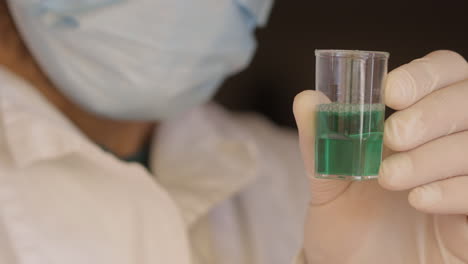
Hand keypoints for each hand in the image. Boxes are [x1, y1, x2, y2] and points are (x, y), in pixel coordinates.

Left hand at [294, 50, 467, 263]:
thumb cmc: (347, 222)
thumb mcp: (328, 182)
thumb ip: (320, 142)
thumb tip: (306, 99)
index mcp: (416, 121)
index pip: (443, 72)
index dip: (425, 75)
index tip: (390, 93)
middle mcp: (449, 140)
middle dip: (432, 113)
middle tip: (393, 136)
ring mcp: (467, 173)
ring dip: (434, 156)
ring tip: (390, 178)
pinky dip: (455, 189)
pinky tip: (419, 201)